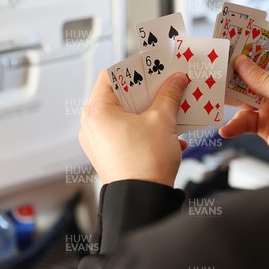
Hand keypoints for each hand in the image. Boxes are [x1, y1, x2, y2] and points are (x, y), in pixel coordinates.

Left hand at [78, 70, 188, 186]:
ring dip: (150, 111)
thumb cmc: (145, 164)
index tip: (152, 68)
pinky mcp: (110, 156)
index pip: (111, 76)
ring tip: (170, 109)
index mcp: (97, 112)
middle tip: (165, 85)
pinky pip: (127, 134)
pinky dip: (146, 130)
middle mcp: (92, 126)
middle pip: (119, 97)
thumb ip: (169, 95)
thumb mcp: (162, 120)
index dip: (134, 69)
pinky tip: (169, 135)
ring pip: (125, 117)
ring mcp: (99, 143)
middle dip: (146, 91)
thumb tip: (176, 80)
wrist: (143, 200)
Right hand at [219, 52, 268, 175]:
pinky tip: (226, 129)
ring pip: (245, 98)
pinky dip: (235, 125)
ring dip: (230, 100)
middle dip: (234, 74)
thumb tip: (242, 62)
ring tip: (212, 98)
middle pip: (253, 75)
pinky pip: (245, 122)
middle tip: (215, 70)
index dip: (251, 48)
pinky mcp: (266, 126)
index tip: (231, 43)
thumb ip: (263, 79)